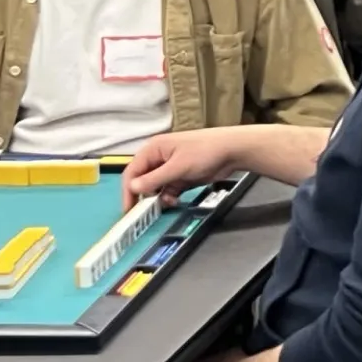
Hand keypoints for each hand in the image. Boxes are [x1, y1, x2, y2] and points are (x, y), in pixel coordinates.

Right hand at [123, 129, 238, 207]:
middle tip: (144, 212)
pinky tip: (174, 201)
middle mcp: (158, 158)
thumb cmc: (204, 153)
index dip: (128, 190)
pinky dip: (169, 197)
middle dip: (144, 195)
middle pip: (142, 180)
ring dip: (158, 197)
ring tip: (166, 203)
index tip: (128, 209)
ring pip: (155, 187)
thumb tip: (133, 188)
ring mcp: (170, 168)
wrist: (233, 151)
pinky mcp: (181, 176)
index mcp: (153, 149)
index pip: (132, 172)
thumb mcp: (178, 167)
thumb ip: (155, 179)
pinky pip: (168, 190)